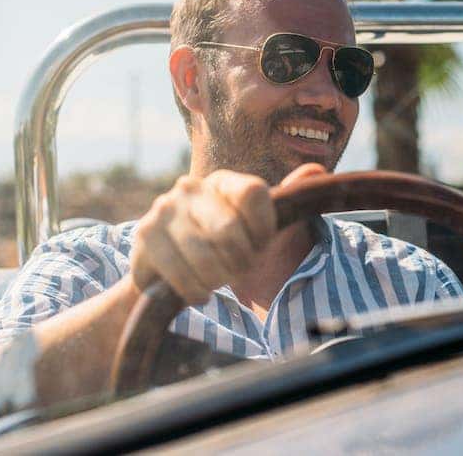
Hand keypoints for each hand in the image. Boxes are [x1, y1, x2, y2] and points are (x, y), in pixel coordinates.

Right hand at [130, 163, 328, 303]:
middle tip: (237, 270)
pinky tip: (198, 292)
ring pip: (203, 254)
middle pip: (228, 229)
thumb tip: (317, 171)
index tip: (261, 245)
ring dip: (216, 278)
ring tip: (217, 281)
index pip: (254, 194)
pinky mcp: (145, 236)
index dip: (263, 228)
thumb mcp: (259, 227)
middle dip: (239, 261)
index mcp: (225, 182)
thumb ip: (287, 198)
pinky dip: (195, 290)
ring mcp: (164, 209)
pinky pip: (179, 271)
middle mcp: (192, 188)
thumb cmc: (224, 249)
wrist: (169, 274)